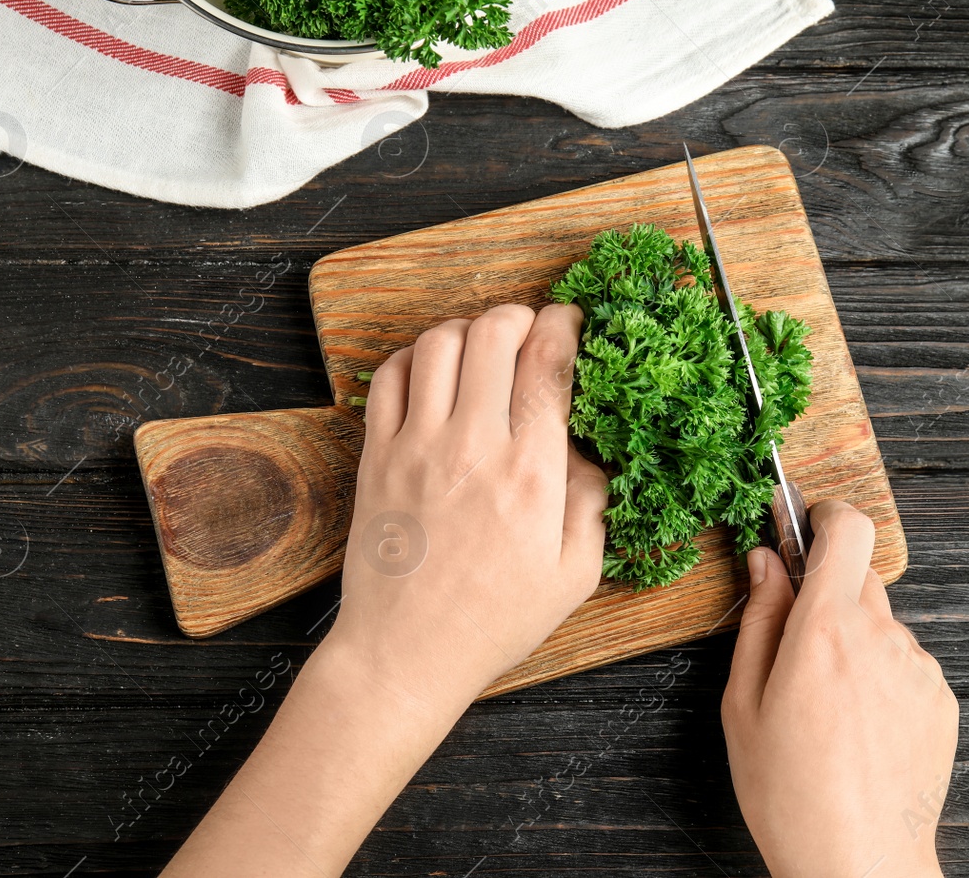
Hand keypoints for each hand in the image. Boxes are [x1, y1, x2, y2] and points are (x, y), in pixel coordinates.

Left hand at [163, 303, 606, 877]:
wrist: (405, 653)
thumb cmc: (494, 620)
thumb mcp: (574, 574)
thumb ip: (592, 503)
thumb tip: (590, 450)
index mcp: (530, 474)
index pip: (547, 365)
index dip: (563, 327)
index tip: (570, 322)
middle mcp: (472, 448)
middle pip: (492, 334)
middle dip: (518, 316)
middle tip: (528, 330)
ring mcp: (417, 447)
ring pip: (439, 342)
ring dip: (467, 329)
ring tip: (483, 348)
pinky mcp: (376, 456)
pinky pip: (391, 376)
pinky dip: (416, 356)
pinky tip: (435, 373)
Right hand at [722, 501, 958, 877]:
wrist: (859, 863)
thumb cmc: (790, 793)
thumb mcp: (744, 702)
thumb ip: (759, 619)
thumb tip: (766, 561)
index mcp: (825, 629)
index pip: (846, 529)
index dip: (825, 516)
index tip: (806, 524)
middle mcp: (881, 638)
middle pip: (859, 578)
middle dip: (827, 596)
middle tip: (798, 649)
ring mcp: (919, 668)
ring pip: (882, 626)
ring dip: (855, 644)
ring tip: (828, 710)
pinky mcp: (942, 700)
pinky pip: (906, 665)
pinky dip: (882, 680)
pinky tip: (859, 730)